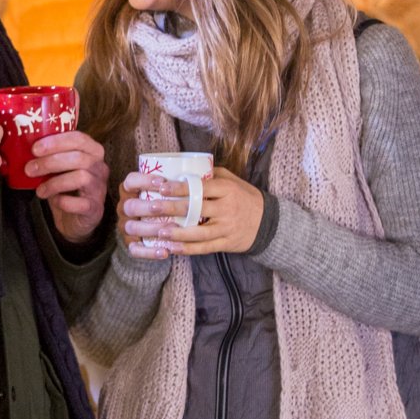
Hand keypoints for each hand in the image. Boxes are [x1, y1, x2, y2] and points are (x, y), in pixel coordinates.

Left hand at [27, 128, 108, 242]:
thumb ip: (49, 156)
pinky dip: (63, 202)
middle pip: (79, 158)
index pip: (78, 139)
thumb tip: (22, 148)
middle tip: (29, 169)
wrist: (75, 218)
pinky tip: (53, 201)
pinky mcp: (96, 208)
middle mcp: (100, 168)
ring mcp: (100, 188)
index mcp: (93, 151)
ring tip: (39, 190)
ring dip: (54, 183)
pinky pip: (81, 203)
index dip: (56, 142)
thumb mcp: (59, 168)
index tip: (34, 149)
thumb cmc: (65, 187)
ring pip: (81, 178)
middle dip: (50, 162)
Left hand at [119, 166, 264, 259]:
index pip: (201, 188)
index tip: (161, 187)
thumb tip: (183, 169)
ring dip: (178, 233)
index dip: (181, 188)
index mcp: (227, 190)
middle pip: (197, 209)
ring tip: (159, 232)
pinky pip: (204, 248)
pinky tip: (171, 248)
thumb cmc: (244, 197)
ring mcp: (227, 228)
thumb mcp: (232, 180)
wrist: (268, 222)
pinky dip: (187, 249)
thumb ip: (210, 175)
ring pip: (199, 233)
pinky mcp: (226, 244)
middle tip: (151, 208)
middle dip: (172, 209)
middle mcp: (227, 208)